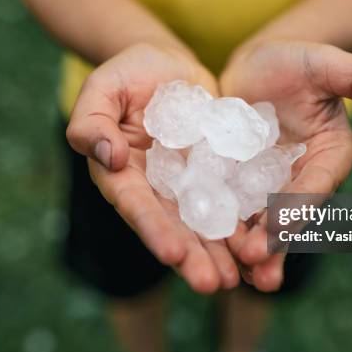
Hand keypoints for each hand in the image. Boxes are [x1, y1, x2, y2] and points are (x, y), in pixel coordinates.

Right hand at [66, 43, 239, 293]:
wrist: (170, 66)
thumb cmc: (129, 73)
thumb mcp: (104, 89)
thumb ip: (92, 122)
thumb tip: (108, 157)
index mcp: (122, 173)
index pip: (135, 204)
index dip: (152, 228)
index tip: (171, 253)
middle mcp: (155, 187)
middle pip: (172, 225)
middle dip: (191, 256)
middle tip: (211, 284)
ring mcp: (187, 183)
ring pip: (202, 222)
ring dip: (218, 252)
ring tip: (237, 279)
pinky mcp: (216, 173)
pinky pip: (229, 199)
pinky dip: (242, 223)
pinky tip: (260, 244)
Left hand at [220, 40, 351, 290]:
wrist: (256, 66)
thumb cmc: (298, 60)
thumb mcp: (329, 63)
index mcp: (329, 157)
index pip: (316, 186)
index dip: (299, 208)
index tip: (281, 230)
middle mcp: (301, 177)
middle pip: (288, 214)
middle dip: (275, 243)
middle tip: (259, 270)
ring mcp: (268, 183)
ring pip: (259, 219)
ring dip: (248, 248)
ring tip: (235, 275)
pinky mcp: (238, 180)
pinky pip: (230, 205)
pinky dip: (221, 226)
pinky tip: (205, 247)